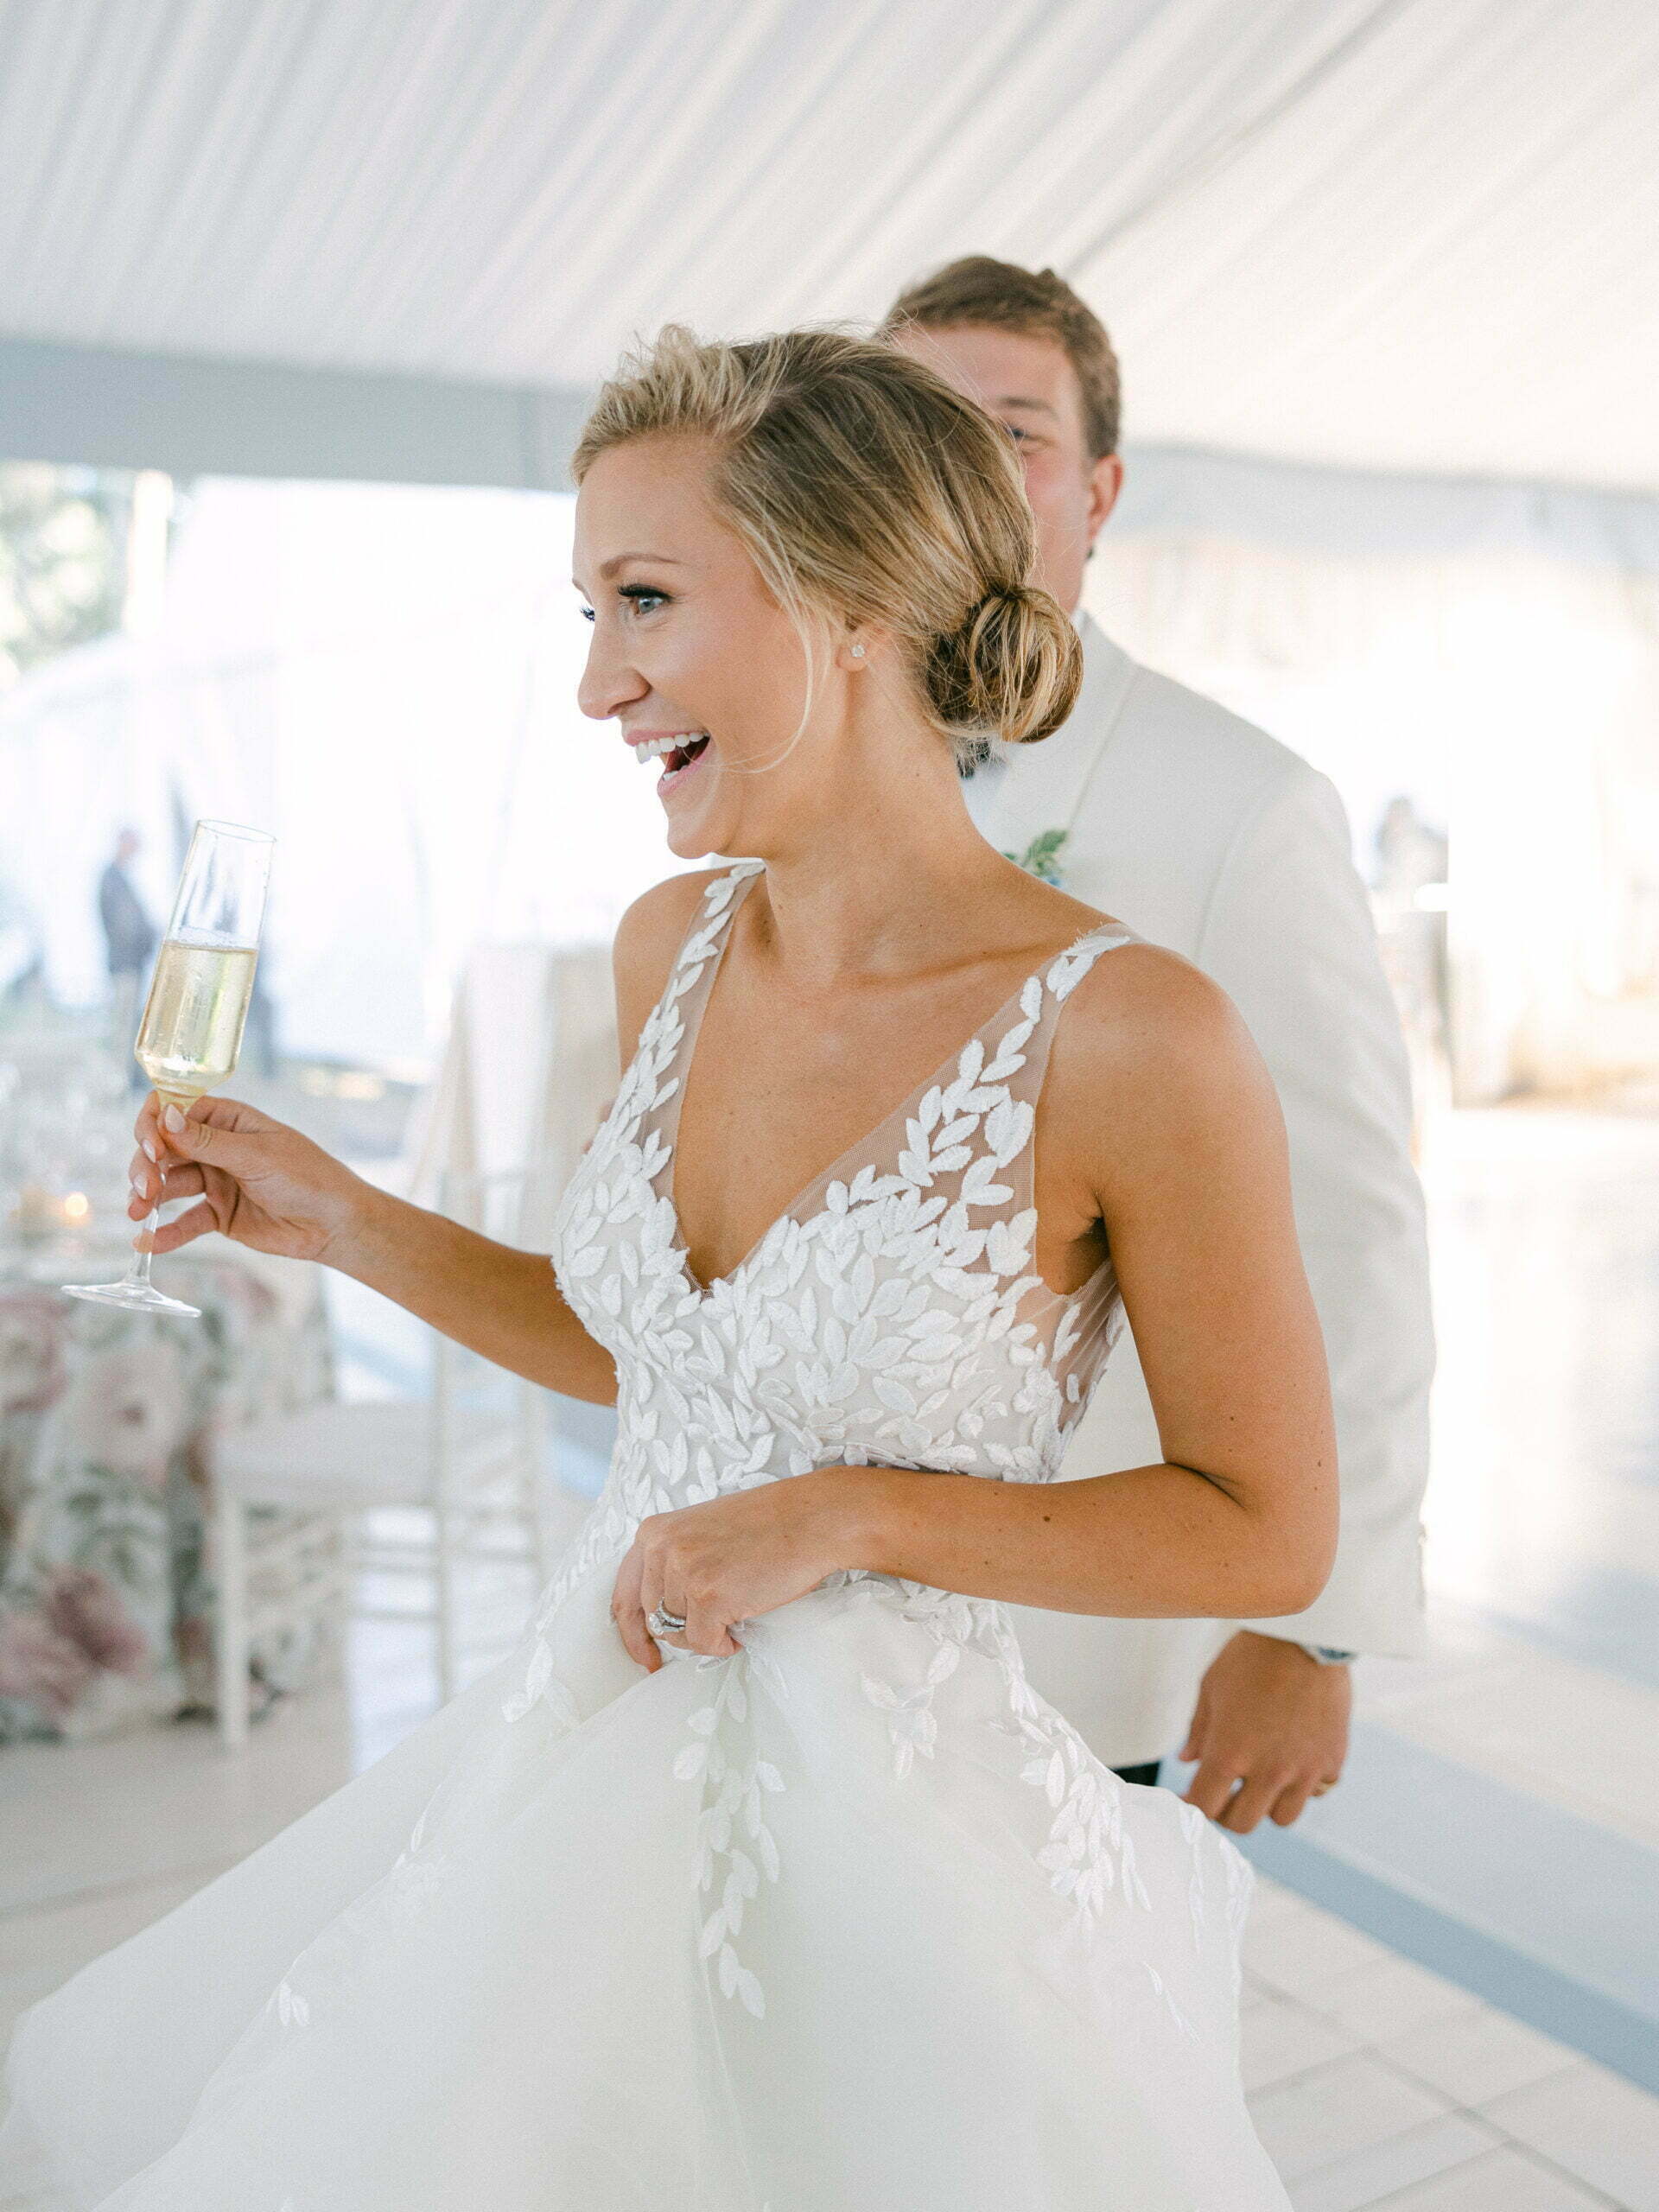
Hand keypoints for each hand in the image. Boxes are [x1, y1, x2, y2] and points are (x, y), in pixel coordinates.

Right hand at [128, 1092, 366, 1265]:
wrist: (335, 1224)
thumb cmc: (307, 1177)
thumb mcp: (257, 1156)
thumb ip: (208, 1142)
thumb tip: (165, 1116)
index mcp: (228, 1119)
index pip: (174, 1110)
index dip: (154, 1125)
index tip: (150, 1146)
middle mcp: (216, 1147)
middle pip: (163, 1150)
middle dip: (146, 1166)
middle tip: (144, 1188)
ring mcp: (215, 1181)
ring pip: (168, 1185)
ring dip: (148, 1197)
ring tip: (137, 1213)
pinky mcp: (218, 1215)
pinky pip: (185, 1221)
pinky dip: (166, 1232)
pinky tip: (148, 1243)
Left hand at [609, 1469, 873, 1670]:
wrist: (811, 1519)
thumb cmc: (766, 1526)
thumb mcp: (701, 1532)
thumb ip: (672, 1562)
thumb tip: (659, 1615)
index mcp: (653, 1532)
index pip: (624, 1594)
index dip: (631, 1633)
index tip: (644, 1656)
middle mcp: (660, 1549)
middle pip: (654, 1618)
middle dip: (683, 1630)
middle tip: (713, 1627)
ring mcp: (683, 1572)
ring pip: (679, 1633)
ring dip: (708, 1633)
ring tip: (738, 1609)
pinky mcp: (708, 1596)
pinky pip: (704, 1643)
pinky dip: (723, 1644)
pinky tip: (743, 1625)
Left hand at [1180, 1630, 1350, 1832]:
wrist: (1306, 1636)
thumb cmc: (1251, 1657)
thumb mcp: (1212, 1687)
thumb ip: (1199, 1730)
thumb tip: (1187, 1760)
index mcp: (1230, 1753)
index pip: (1205, 1806)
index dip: (1191, 1806)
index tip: (1188, 1798)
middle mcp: (1268, 1771)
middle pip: (1243, 1823)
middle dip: (1226, 1811)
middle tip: (1223, 1793)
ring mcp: (1305, 1770)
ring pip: (1283, 1818)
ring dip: (1267, 1805)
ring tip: (1261, 1781)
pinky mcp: (1333, 1761)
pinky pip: (1318, 1792)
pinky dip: (1305, 1785)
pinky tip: (1295, 1762)